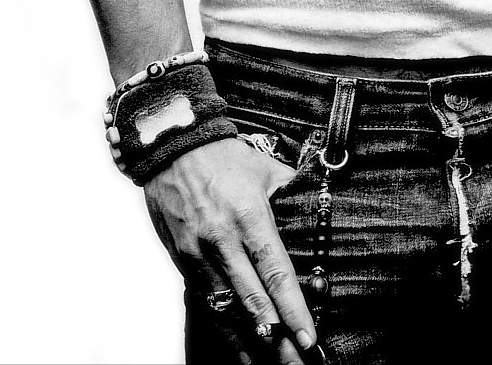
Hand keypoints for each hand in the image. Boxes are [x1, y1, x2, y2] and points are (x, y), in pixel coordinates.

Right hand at [144, 137, 318, 363]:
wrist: (171, 147)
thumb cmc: (224, 157)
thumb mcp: (265, 169)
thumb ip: (292, 193)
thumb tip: (321, 206)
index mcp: (249, 217)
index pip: (275, 272)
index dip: (292, 309)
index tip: (308, 337)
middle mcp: (223, 241)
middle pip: (253, 301)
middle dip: (277, 338)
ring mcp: (199, 255)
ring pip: (227, 310)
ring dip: (250, 343)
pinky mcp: (183, 262)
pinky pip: (207, 304)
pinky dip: (224, 330)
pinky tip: (239, 351)